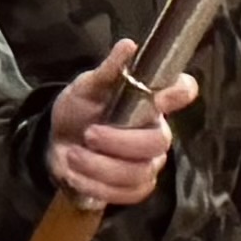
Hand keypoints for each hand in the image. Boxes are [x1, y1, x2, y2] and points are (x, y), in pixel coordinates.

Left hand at [50, 38, 199, 209]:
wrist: (58, 143)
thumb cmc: (80, 109)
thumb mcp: (87, 86)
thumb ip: (109, 70)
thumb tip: (129, 46)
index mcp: (152, 101)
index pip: (183, 91)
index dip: (179, 93)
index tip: (159, 97)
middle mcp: (157, 131)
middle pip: (158, 142)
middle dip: (119, 142)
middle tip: (88, 134)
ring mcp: (149, 162)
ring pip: (138, 172)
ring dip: (99, 166)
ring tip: (72, 155)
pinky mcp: (136, 187)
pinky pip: (126, 194)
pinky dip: (96, 185)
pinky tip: (76, 173)